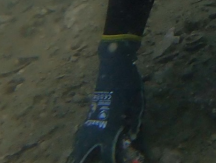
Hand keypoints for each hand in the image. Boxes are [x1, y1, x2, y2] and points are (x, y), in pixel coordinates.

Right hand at [68, 38, 145, 162]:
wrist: (115, 64)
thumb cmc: (129, 82)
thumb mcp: (138, 102)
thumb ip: (135, 121)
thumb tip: (131, 136)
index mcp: (111, 121)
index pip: (108, 148)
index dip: (111, 159)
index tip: (112, 162)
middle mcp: (98, 121)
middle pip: (86, 148)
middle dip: (84, 159)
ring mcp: (92, 115)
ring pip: (81, 140)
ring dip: (80, 152)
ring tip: (78, 160)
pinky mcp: (91, 110)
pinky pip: (82, 131)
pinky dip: (79, 142)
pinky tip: (79, 146)